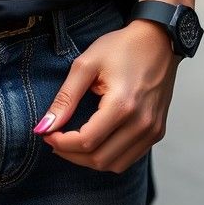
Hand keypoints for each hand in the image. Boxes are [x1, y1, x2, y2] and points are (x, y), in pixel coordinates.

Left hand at [35, 19, 178, 172]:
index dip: (62, 143)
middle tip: (56, 139)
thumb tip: (44, 127)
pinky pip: (129, 158)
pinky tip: (97, 141)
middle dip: (71, 154)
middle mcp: (141, 122)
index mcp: (123, 104)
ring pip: (114, 165)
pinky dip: (109, 157)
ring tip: (74, 142)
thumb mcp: (87, 64)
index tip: (48, 134)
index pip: (86, 142)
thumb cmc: (122, 47)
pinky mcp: (157, 131)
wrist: (159, 39)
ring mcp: (152, 130)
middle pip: (99, 159)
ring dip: (89, 160)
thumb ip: (65, 98)